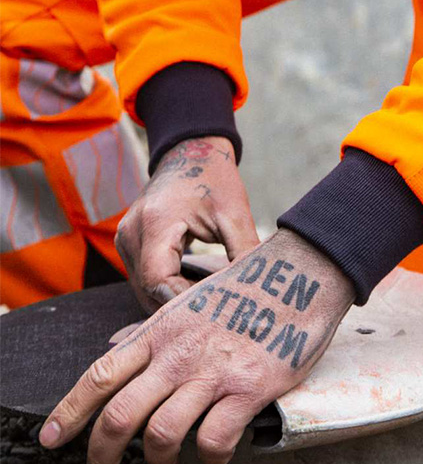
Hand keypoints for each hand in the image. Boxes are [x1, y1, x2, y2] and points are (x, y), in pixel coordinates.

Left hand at [39, 229, 355, 463]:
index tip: (52, 439)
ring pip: (162, 436)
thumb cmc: (249, 287)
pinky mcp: (248, 389)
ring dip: (160, 460)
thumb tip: (117, 350)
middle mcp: (179, 352)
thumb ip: (154, 331)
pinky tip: (217, 448)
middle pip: (120, 417)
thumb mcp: (190, 301)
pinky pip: (214, 441)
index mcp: (162, 329)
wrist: (303, 272)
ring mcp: (213, 371)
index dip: (68, 413)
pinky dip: (211, 456)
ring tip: (169, 461)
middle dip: (101, 458)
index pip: (100, 374)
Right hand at [115, 136, 257, 312]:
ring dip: (173, 299)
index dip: (185, 301)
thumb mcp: (234, 213)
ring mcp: (125, 239)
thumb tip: (256, 289)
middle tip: (216, 312)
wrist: (191, 150)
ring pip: (144, 290)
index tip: (215, 309)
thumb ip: (244, 251)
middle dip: (181, 306)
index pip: (159, 282)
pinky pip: (144, 278)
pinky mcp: (129, 244)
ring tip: (208, 302)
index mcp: (154, 224)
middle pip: (148, 291)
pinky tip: (194, 289)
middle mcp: (130, 234)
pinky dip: (167, 288)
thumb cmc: (213, 178)